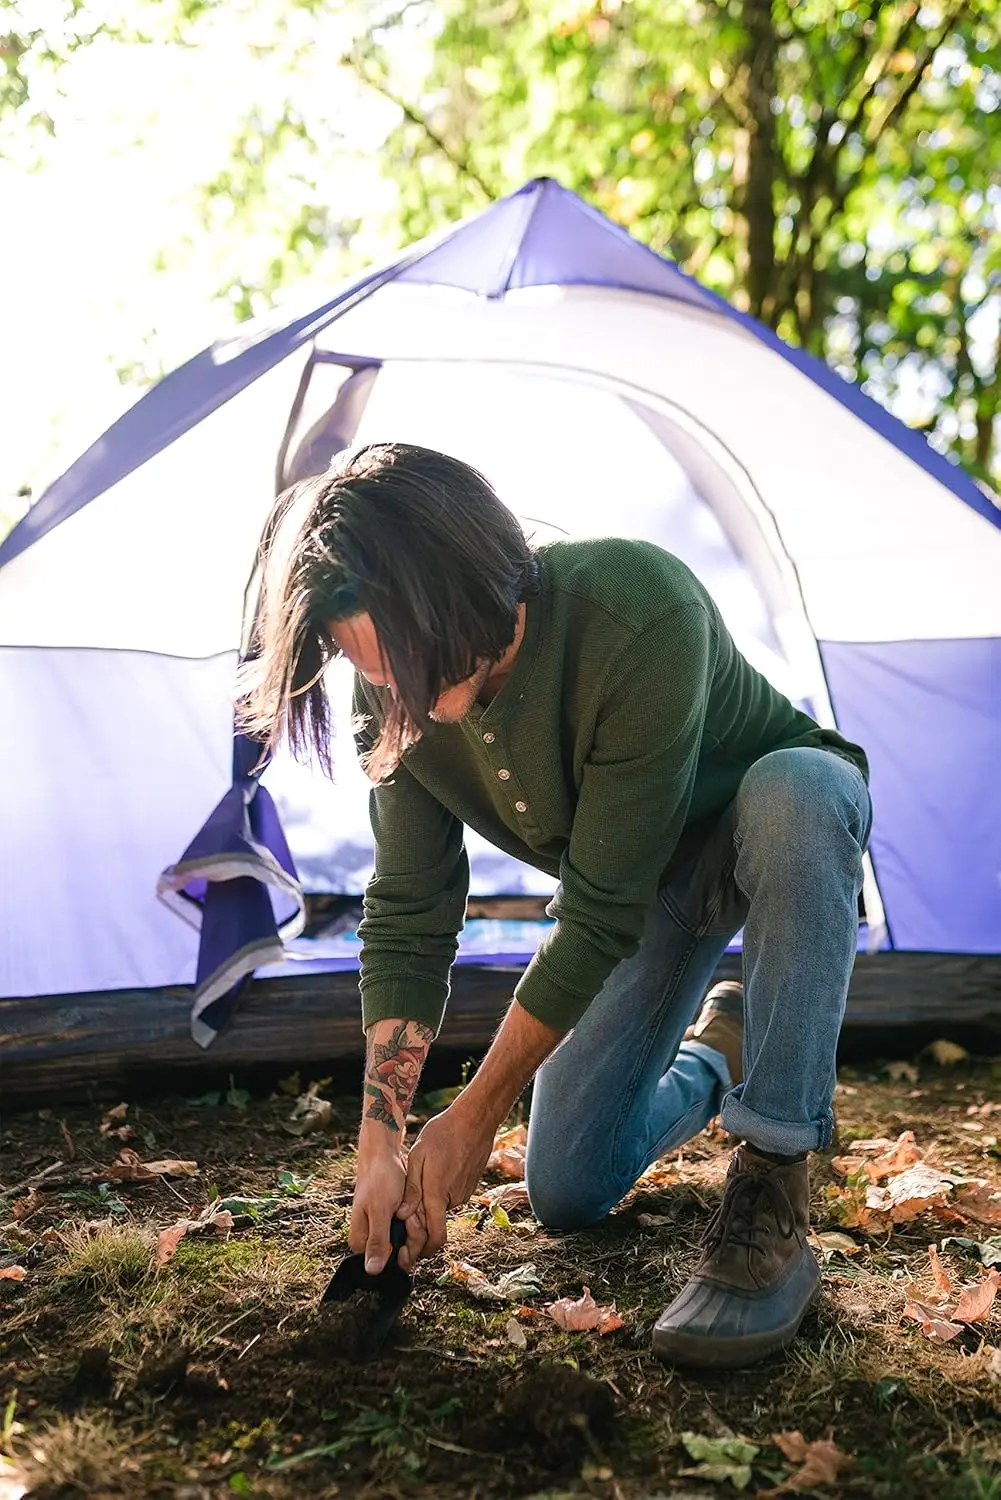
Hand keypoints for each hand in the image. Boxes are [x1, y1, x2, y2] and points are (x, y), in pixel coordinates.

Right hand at [348, 1144, 406, 1274]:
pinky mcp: (395, 1224)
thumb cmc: (378, 1180)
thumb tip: (371, 1271)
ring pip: (410, 1243)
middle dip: (413, 1235)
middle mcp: (372, 1240)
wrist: (384, 1156)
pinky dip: (417, 1219)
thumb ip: (377, 1241)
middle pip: (403, 1256)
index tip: (405, 1225)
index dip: (404, 1250)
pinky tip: (414, 1206)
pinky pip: (412, 1231)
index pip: (389, 1265)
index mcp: (362, 1242)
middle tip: (409, 1213)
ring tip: (411, 1206)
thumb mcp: (380, 1210)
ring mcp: (385, 1232)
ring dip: (417, 1225)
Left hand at [395, 1099, 497, 1269]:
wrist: (474, 1121)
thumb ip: (411, 1189)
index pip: (434, 1237)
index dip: (422, 1251)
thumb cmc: (443, 1134)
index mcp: (438, 1194)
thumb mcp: (418, 1156)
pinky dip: (440, 1197)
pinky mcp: (468, 1188)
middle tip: (405, 1219)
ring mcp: (463, 1194)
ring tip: (417, 1189)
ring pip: (442, 1211)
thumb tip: (403, 1216)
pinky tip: (432, 1179)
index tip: (407, 1255)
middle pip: (435, 1226)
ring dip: (430, 1208)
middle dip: (420, 1227)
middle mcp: (453, 1199)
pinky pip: (450, 1199)